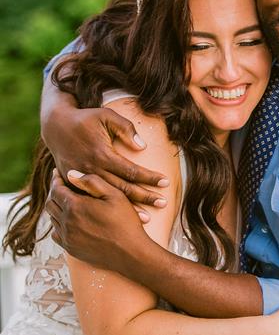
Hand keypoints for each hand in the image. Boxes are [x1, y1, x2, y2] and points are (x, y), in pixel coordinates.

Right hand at [42, 101, 167, 205]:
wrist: (56, 126)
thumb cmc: (85, 119)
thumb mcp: (106, 116)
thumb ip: (125, 128)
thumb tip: (142, 146)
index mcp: (102, 154)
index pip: (131, 171)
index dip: (149, 177)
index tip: (166, 182)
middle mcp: (92, 169)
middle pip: (123, 188)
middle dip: (145, 196)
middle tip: (163, 203)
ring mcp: (82, 179)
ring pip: (109, 198)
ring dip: (129, 208)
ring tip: (147, 219)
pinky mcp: (73, 184)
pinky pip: (93, 200)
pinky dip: (106, 209)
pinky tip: (118, 217)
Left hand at [46, 171, 152, 270]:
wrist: (131, 253)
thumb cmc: (126, 222)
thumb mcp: (115, 195)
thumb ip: (92, 181)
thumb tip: (71, 174)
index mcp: (75, 206)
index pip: (56, 189)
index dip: (56, 180)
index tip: (58, 174)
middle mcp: (67, 222)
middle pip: (50, 203)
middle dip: (54, 193)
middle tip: (61, 187)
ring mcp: (67, 237)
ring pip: (52, 218)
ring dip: (57, 208)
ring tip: (66, 203)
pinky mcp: (71, 248)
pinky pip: (56, 234)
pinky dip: (59, 225)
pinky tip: (69, 221)